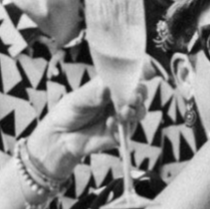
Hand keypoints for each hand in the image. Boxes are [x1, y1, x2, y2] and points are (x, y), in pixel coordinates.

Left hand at [29, 79, 143, 181]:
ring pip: (140, 111)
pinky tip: (110, 124)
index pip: (131, 76)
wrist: (61, 136)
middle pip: (140, 93)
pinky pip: (129, 130)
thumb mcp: (78, 99)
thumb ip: (92, 94)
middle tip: (133, 97)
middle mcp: (120, 99)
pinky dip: (122, 126)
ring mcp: (122, 116)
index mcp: (111, 85)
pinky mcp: (121, 133)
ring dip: (134, 110)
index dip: (143, 72)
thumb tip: (106, 88)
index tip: (148, 72)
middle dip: (140, 94)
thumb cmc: (69, 111)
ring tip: (122, 112)